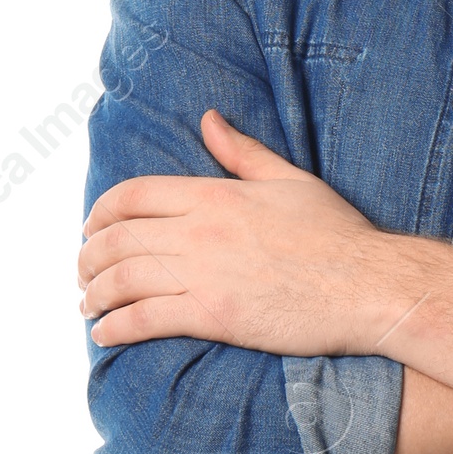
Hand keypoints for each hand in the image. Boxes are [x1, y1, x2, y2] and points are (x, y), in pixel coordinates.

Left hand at [78, 111, 380, 352]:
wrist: (369, 284)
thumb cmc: (338, 234)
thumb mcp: (289, 180)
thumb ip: (241, 152)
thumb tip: (208, 119)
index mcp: (214, 195)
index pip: (132, 196)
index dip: (101, 213)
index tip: (91, 229)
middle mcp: (200, 231)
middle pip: (117, 239)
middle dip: (89, 258)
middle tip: (83, 272)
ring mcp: (204, 274)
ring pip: (122, 279)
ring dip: (94, 294)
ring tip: (88, 305)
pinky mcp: (213, 315)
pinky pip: (144, 320)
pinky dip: (115, 328)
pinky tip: (105, 334)